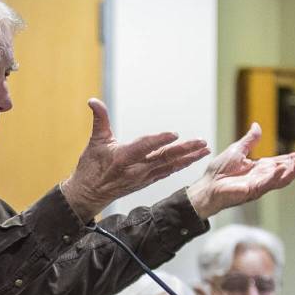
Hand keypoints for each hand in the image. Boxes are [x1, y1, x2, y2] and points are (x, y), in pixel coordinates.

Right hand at [60, 99, 209, 219]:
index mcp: (122, 158)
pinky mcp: (146, 182)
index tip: (174, 134)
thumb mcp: (94, 141)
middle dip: (185, 150)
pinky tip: (192, 159)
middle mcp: (136, 170)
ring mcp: (143, 178)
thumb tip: (93, 100)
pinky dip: (180, 165)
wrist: (89, 194)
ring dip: (188, 158)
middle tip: (202, 142)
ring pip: (170, 166)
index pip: (144, 147)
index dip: (159, 140)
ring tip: (204, 150)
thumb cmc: (90, 167)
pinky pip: (167, 172)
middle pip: (164, 158)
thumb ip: (99, 119)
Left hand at [185, 123, 294, 219]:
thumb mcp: (237, 150)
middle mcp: (264, 177)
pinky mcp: (251, 191)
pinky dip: (274, 176)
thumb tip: (257, 125)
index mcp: (262, 167)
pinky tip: (281, 169)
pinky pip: (266, 184)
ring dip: (293, 170)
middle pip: (288, 169)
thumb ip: (249, 141)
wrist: (206, 186)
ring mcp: (259, 185)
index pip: (285, 160)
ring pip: (281, 178)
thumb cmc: (219, 172)